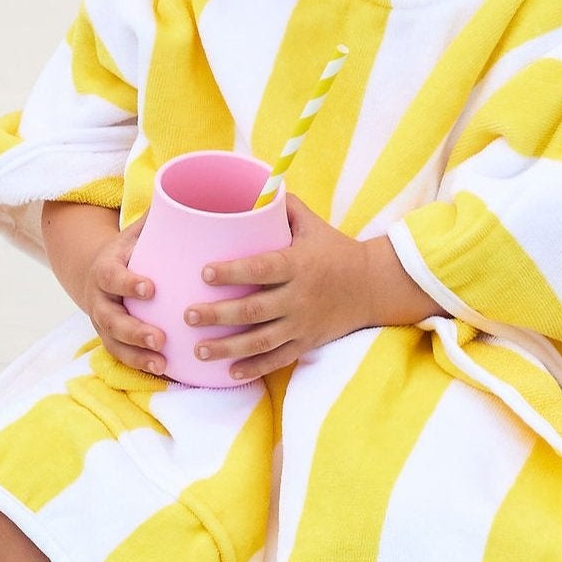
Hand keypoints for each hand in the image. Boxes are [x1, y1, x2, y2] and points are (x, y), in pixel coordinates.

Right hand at [81, 217, 167, 375]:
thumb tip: (193, 194)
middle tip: (160, 338)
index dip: (128, 283)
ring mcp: (104, 321)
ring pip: (114, 342)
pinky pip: (123, 357)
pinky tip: (165, 372)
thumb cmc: (133, 250)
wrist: (98, 273)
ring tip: (162, 362)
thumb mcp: (139, 231)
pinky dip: (140, 365)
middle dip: (134, 330)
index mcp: (107, 266)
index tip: (151, 288)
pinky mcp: (112, 339)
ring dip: (137, 355)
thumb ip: (162, 217)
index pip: (112, 276)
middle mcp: (101, 297)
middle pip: (110, 318)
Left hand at [187, 196, 412, 382]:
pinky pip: (278, 359)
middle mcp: (300, 297)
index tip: (205, 272)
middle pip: (254, 310)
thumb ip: (280, 207)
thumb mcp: (312, 224)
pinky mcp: (307, 342)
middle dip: (219, 315)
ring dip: (228, 348)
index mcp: (298, 265)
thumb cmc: (336, 250)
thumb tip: (244, 188)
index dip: (233, 271)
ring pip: (261, 341)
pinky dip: (254, 368)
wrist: (374, 286)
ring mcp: (303, 324)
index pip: (262, 269)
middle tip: (188, 315)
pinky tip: (229, 373)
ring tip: (198, 351)